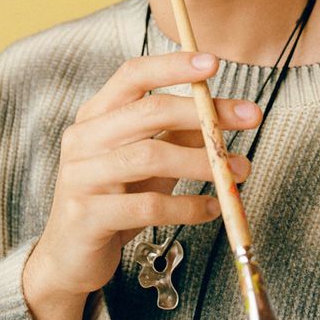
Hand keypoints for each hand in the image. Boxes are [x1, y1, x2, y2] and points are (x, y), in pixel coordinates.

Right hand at [24, 51, 260, 301]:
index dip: (173, 65)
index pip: (132, 75)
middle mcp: (83, 138)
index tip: (214, 62)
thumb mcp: (147, 161)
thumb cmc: (113, 200)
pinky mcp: (86, 216)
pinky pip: (149, 206)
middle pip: (149, 111)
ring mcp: (80, 176)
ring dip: (204, 162)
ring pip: (151, 156)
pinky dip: (188, 206)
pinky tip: (212, 209)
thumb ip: (176, 135)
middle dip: (205, 112)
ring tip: (239, 171)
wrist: (68, 257)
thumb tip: (223, 112)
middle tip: (251, 116)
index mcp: (95, 115)